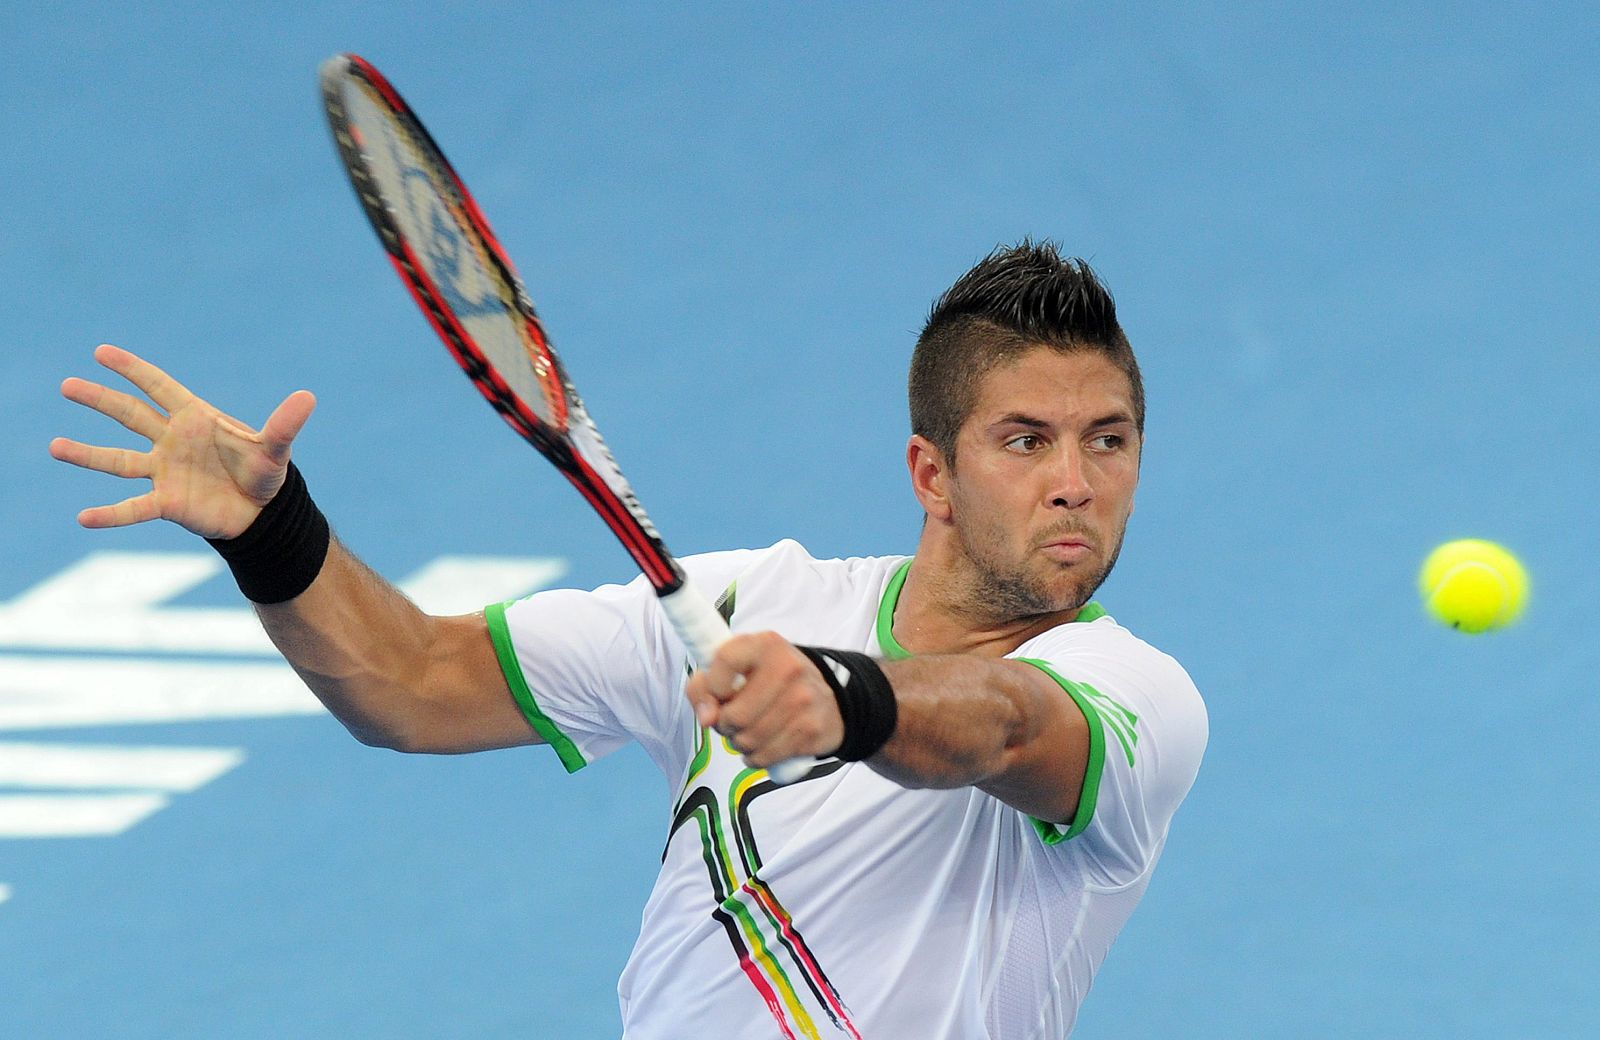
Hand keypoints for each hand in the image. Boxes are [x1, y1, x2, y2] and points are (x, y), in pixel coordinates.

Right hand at [49, 344, 316, 538]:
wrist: (263, 513)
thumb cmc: (265, 473)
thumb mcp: (276, 448)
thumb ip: (285, 424)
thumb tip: (309, 397)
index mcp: (195, 419)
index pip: (159, 387)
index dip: (132, 369)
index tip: (102, 352)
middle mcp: (173, 441)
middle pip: (130, 415)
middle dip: (100, 400)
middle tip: (67, 385)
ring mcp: (165, 471)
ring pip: (119, 459)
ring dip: (88, 455)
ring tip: (54, 446)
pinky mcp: (167, 502)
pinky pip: (133, 508)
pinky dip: (110, 515)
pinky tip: (84, 518)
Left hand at [685, 631, 844, 769]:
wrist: (823, 698)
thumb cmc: (769, 683)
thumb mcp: (737, 670)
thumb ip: (704, 687)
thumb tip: (707, 718)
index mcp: (765, 644)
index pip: (725, 660)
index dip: (711, 687)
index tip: (716, 695)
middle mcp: (788, 667)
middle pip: (736, 715)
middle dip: (725, 726)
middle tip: (732, 721)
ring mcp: (804, 699)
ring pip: (749, 740)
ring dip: (740, 743)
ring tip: (748, 732)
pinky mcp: (812, 729)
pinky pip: (765, 756)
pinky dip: (756, 757)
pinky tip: (762, 745)